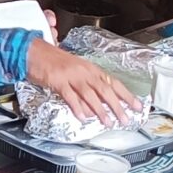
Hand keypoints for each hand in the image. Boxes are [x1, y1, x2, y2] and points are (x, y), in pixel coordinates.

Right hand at [23, 42, 137, 128]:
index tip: (138, 106)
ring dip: (101, 110)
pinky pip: (70, 96)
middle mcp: (84, 72)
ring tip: (108, 122)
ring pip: (90, 95)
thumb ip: (87, 87)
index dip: (127, 95)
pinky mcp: (58, 80)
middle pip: (105, 90)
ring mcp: (71, 76)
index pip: (114, 83)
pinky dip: (78, 107)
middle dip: (118, 106)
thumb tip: (97, 107)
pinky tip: (83, 117)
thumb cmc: (53, 61)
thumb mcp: (75, 71)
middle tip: (126, 120)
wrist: (33, 51)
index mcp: (91, 69)